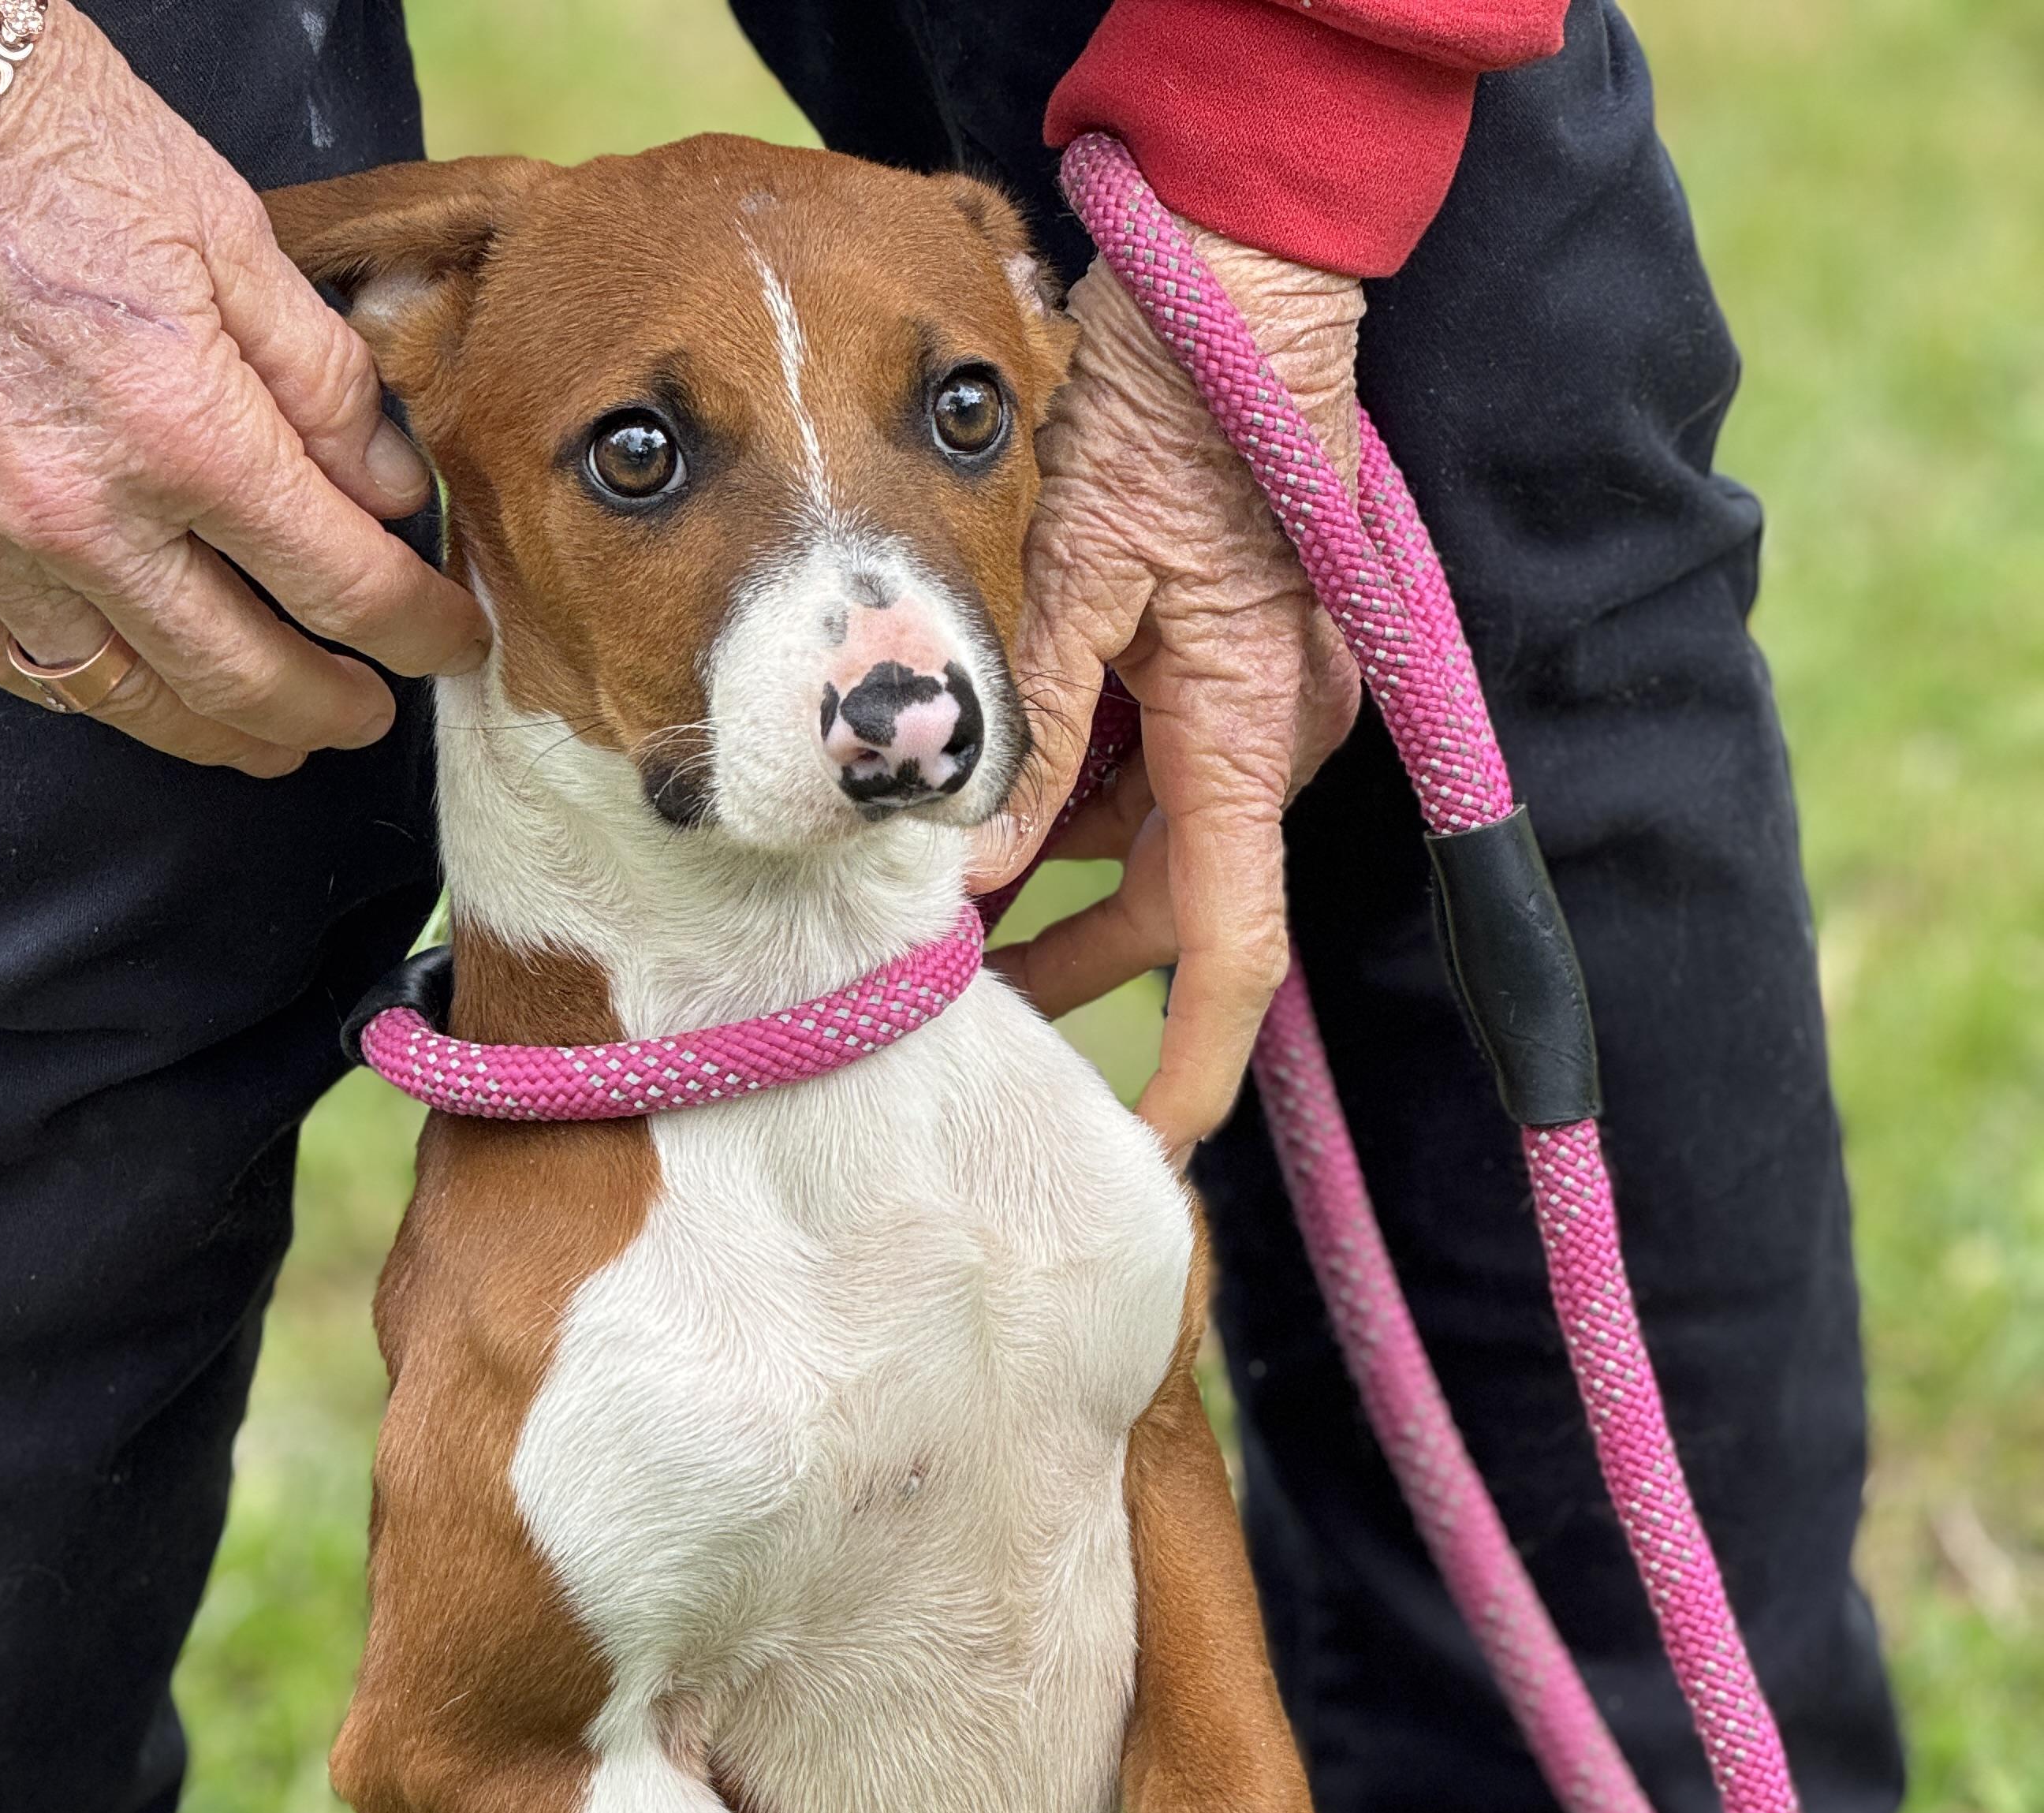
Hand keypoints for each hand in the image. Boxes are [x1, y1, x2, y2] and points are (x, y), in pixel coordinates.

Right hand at [0, 0, 487, 773]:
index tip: (450, 640)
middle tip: (370, 714)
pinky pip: (13, 669)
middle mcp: (82, 516)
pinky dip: (93, 697)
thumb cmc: (48, 145)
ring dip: (220, 735)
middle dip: (330, 709)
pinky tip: (143, 691)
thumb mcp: (230, 233)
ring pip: (129, 700)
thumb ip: (323, 380)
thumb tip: (390, 493)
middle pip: (243, 676)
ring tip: (274, 737)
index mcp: (185, 432)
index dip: (416, 630)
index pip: (343, 585)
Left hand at [971, 236, 1363, 1156]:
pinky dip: (1076, 787)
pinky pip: (1150, 757)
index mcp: (1246, 726)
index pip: (1231, 950)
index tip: (1141, 1151)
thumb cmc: (1165, 395)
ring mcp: (1249, 690)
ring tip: (940, 883)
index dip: (1189, 1066)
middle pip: (1173, 901)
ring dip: (1058, 868)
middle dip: (1070, 959)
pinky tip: (993, 783)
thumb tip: (975, 879)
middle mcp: (1266, 726)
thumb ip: (1028, 732)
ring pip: (1151, 832)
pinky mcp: (1222, 650)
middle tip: (951, 990)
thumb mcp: (1074, 569)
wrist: (1235, 267)